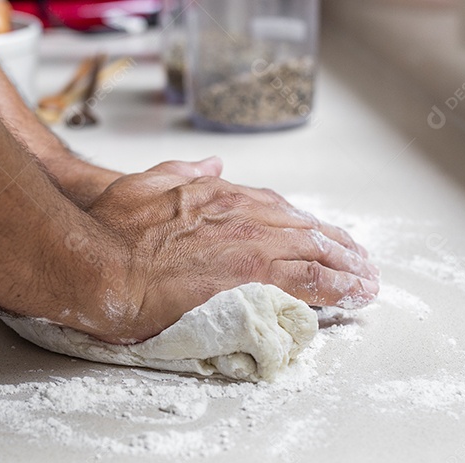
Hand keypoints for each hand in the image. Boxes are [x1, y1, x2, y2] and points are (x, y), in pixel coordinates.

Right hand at [78, 158, 379, 343]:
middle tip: (360, 263)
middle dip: (338, 247)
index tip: (322, 237)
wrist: (97, 262)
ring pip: (317, 253)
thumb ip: (182, 172)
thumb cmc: (107, 231)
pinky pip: (310, 282)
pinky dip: (339, 287)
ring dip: (348, 268)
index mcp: (218, 194)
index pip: (277, 210)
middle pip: (306, 230)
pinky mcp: (255, 277)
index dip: (305, 226)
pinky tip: (355, 296)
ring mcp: (252, 245)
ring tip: (367, 282)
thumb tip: (211, 164)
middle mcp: (243, 215)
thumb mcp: (144, 184)